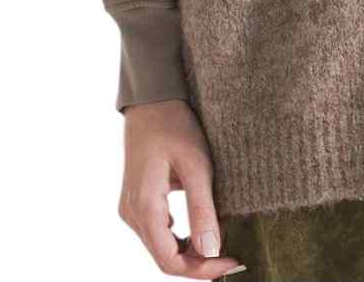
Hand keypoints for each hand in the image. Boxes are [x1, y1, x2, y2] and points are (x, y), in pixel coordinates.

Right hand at [118, 98, 244, 276]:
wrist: (152, 99)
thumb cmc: (175, 125)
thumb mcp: (196, 165)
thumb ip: (203, 210)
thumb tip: (211, 251)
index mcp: (144, 207)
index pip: (169, 261)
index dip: (201, 269)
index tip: (231, 263)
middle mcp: (132, 214)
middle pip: (164, 257)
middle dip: (198, 263)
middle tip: (231, 256)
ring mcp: (131, 208)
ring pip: (160, 247)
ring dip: (189, 252)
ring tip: (221, 244)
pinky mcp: (136, 200)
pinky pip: (157, 232)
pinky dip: (179, 238)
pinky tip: (200, 230)